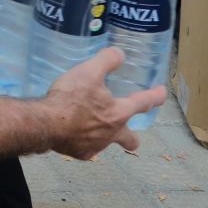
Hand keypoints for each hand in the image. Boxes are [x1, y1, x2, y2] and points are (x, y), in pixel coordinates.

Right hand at [43, 47, 164, 159]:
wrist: (46, 124)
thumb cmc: (70, 98)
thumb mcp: (89, 71)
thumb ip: (107, 60)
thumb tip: (119, 54)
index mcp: (118, 113)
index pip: (143, 103)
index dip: (155, 96)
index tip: (161, 93)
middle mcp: (112, 133)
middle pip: (130, 140)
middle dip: (132, 137)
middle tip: (127, 130)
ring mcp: (96, 146)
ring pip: (106, 143)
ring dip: (102, 135)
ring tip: (89, 124)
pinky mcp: (80, 153)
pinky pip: (86, 148)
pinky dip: (82, 140)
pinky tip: (72, 132)